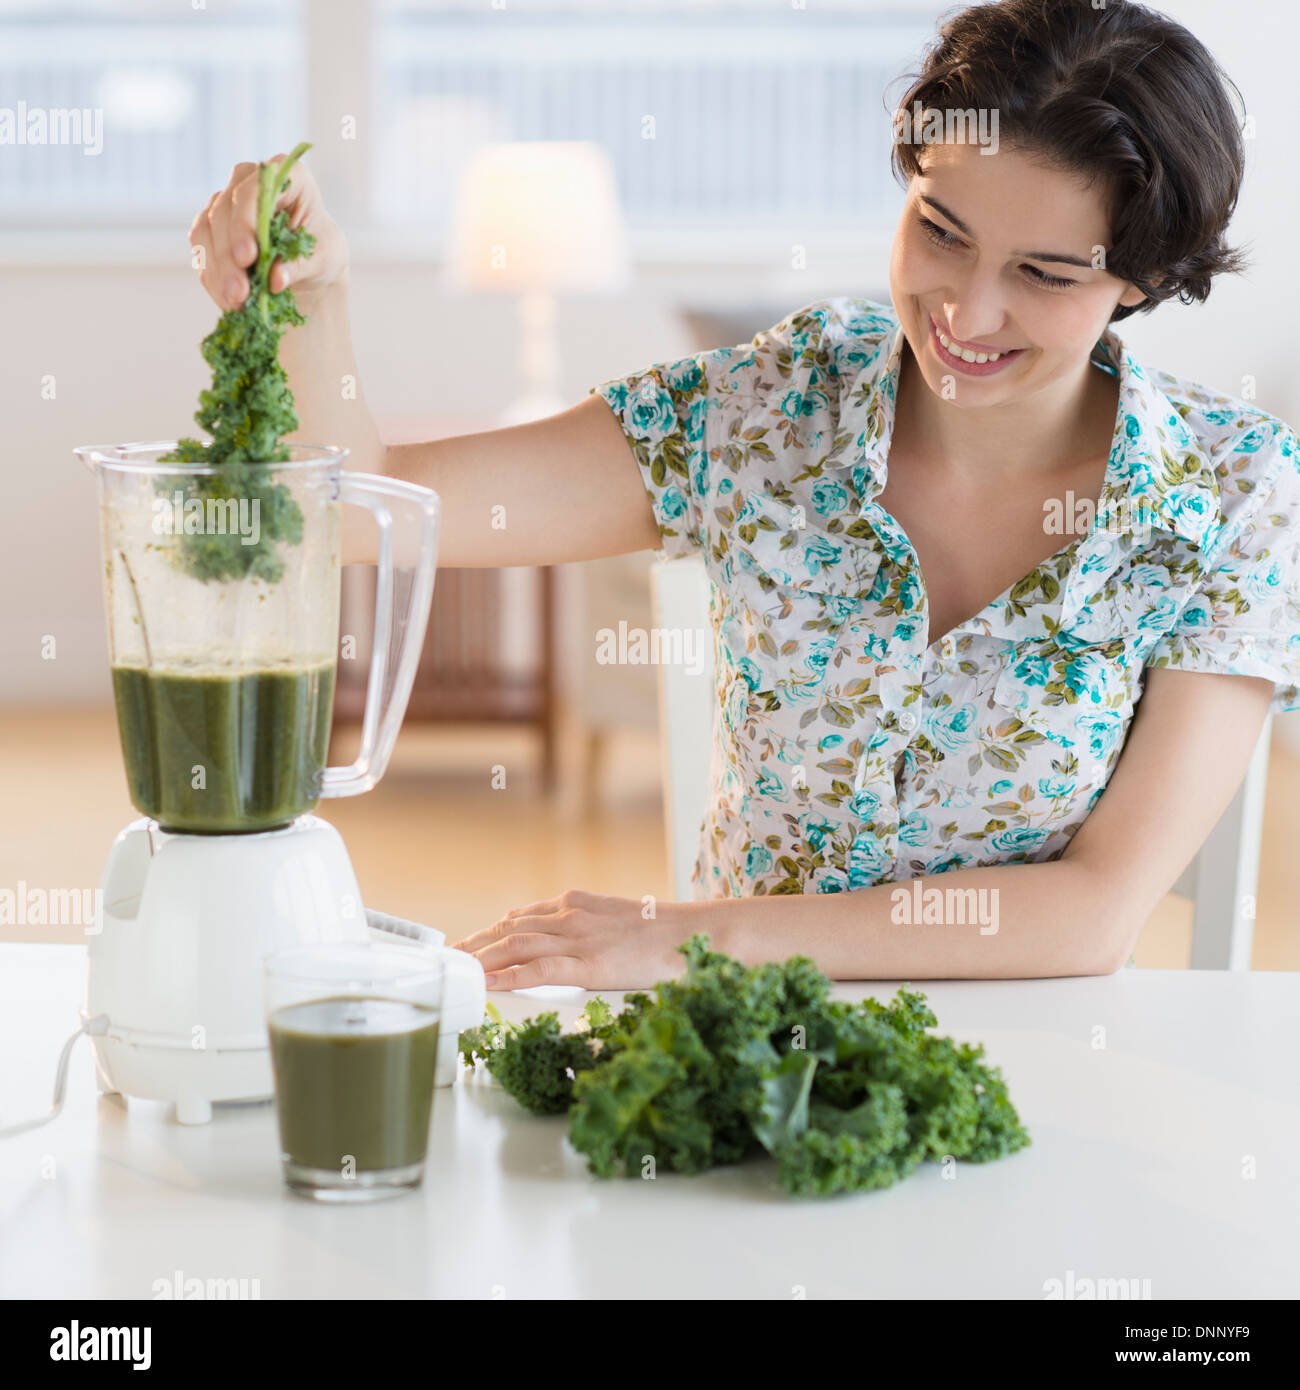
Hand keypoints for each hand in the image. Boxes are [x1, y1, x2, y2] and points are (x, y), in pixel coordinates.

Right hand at [188, 153, 347, 311]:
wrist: (310, 267)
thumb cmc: (322, 253)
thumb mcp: (325, 259)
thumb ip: (301, 265)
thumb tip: (275, 279)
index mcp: (288, 176)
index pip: (256, 189)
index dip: (246, 221)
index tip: (247, 257)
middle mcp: (250, 181)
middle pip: (225, 211)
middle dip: (229, 256)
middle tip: (239, 292)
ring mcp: (226, 202)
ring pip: (207, 230)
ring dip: (218, 270)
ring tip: (235, 302)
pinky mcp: (211, 227)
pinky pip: (201, 249)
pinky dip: (213, 277)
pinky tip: (227, 301)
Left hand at [453, 889, 694, 990]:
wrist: (698, 934)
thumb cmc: (667, 934)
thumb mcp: (621, 920)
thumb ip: (591, 928)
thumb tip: (573, 947)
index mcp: (579, 903)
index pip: (523, 916)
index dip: (492, 931)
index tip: (472, 943)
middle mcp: (572, 915)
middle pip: (509, 929)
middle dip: (476, 945)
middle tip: (451, 960)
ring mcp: (579, 938)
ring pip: (515, 946)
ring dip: (481, 959)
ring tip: (456, 971)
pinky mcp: (589, 963)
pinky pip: (538, 969)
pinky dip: (509, 977)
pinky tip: (488, 984)